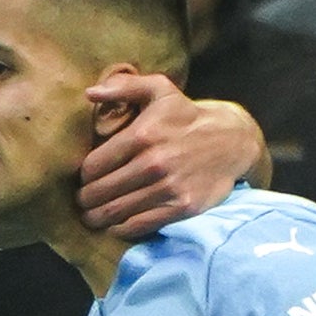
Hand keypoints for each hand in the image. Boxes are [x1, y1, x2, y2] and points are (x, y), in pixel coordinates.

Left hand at [80, 75, 262, 235]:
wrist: (232, 140)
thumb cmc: (187, 116)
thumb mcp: (160, 90)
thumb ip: (124, 87)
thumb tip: (89, 93)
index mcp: (142, 135)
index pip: (92, 167)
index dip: (83, 176)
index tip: (85, 178)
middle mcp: (153, 163)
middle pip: (99, 193)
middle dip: (85, 199)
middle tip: (83, 201)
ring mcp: (168, 187)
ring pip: (114, 212)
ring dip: (97, 217)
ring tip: (92, 216)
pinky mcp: (182, 207)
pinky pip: (138, 225)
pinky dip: (121, 228)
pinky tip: (116, 224)